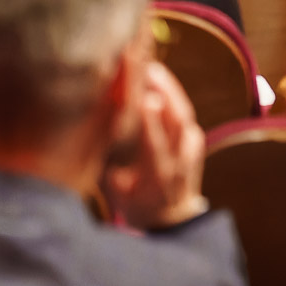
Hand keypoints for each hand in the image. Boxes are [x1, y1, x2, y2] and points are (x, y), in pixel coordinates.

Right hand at [105, 61, 208, 230]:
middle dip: (166, 93)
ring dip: (170, 89)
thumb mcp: (115, 191)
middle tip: (148, 69)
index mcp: (158, 175)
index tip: (145, 98)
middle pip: (178, 121)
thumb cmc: (135, 203)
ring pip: (184, 114)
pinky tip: (160, 80)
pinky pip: (185, 114)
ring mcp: (191, 149)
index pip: (158, 144)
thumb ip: (106, 163)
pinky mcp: (195, 139)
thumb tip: (90, 134)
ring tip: (151, 68)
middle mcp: (180, 160)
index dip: (153, 122)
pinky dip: (173, 95)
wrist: (171, 218)